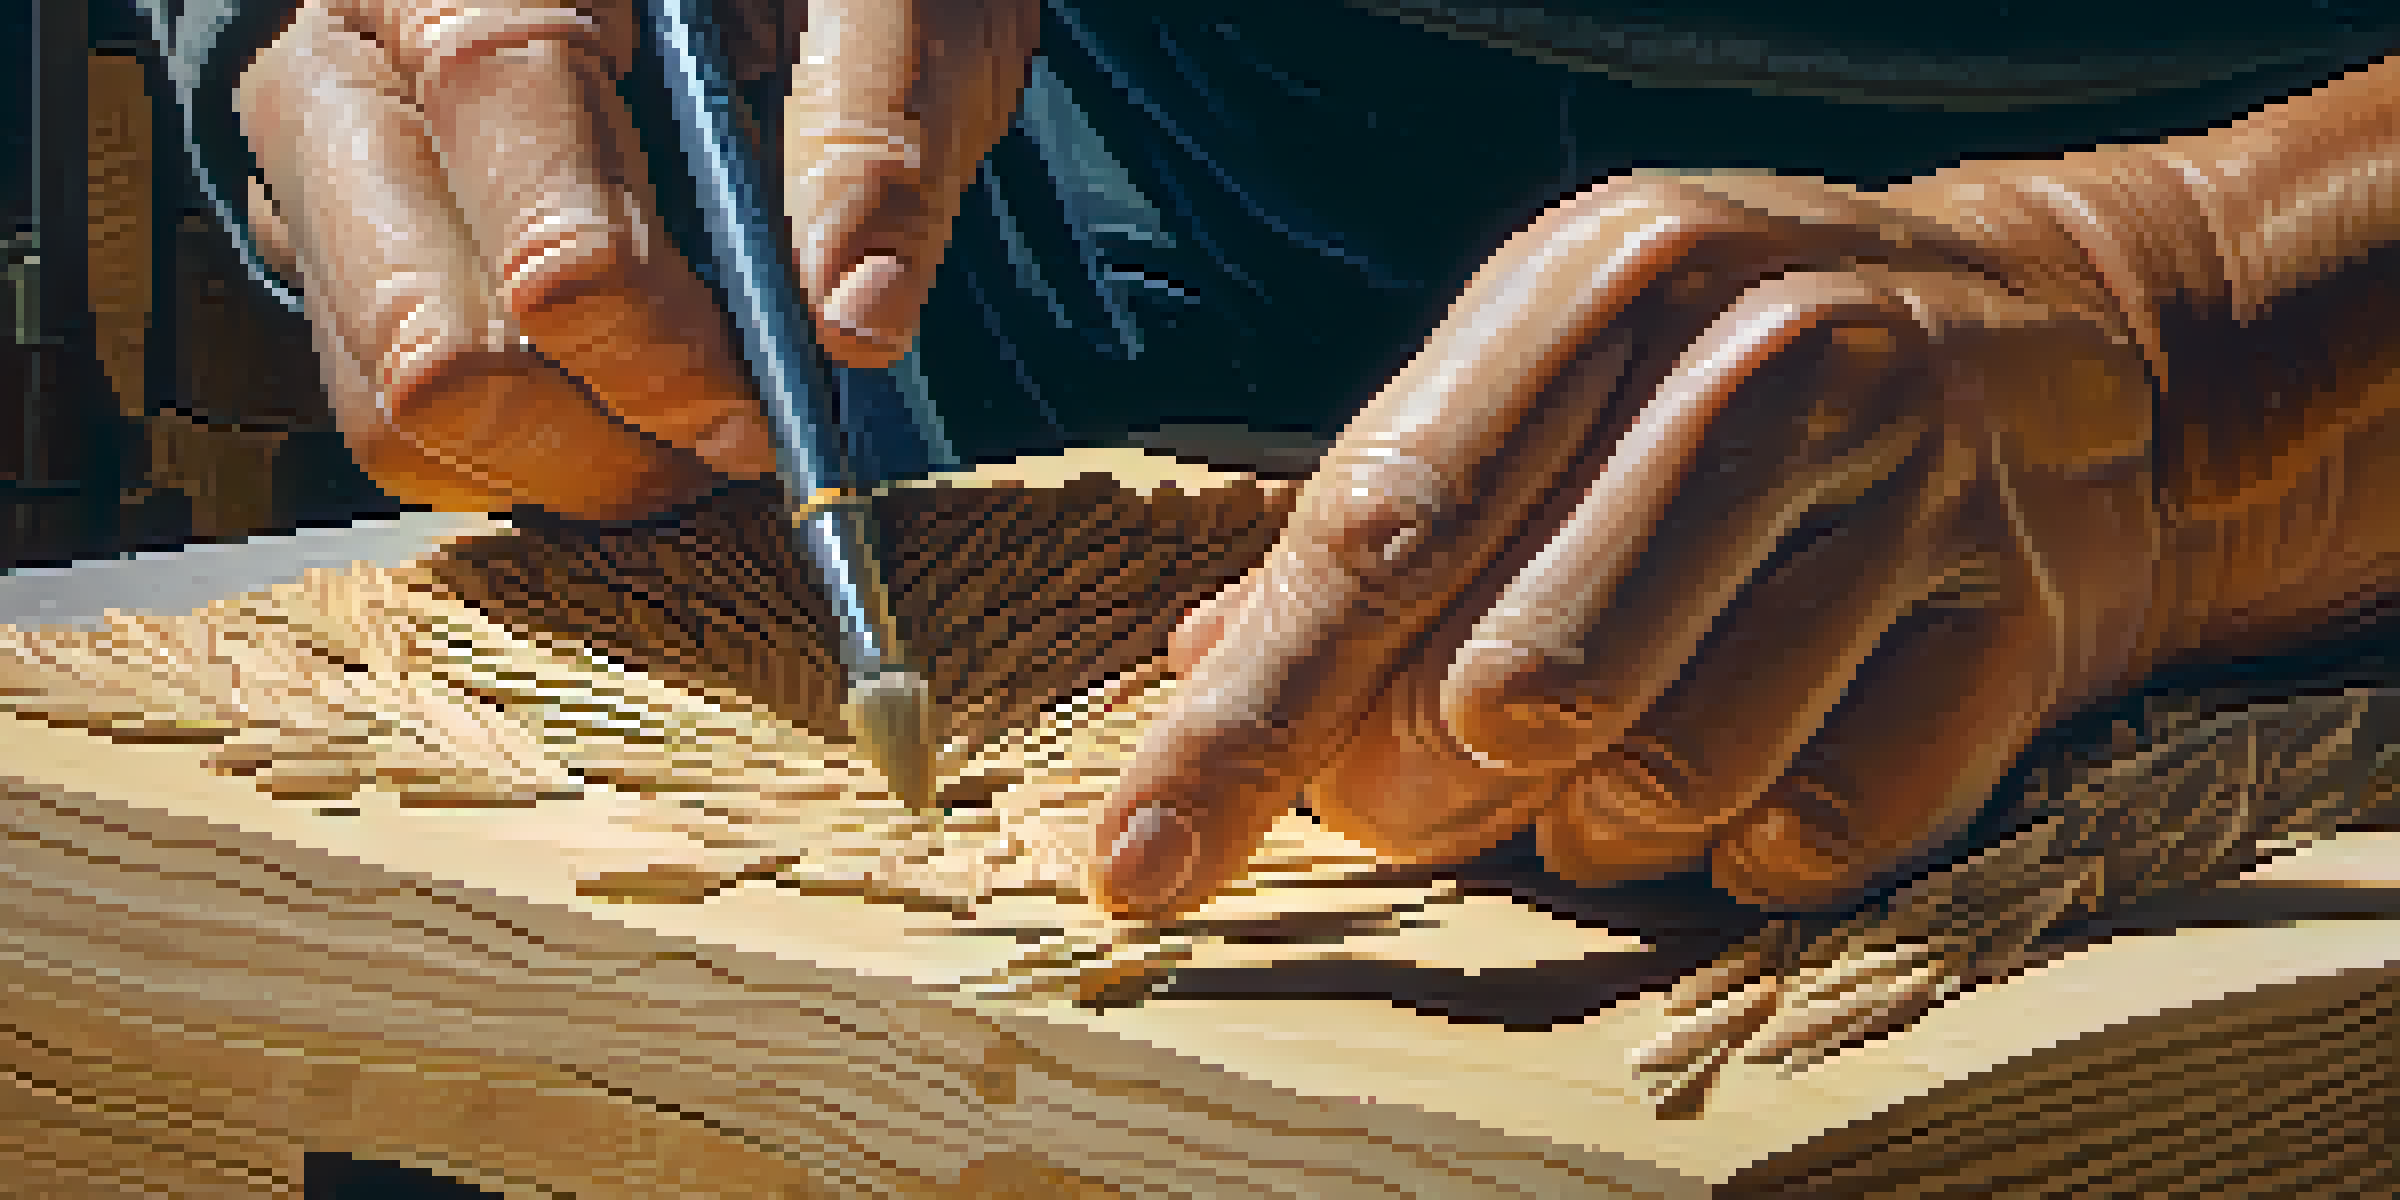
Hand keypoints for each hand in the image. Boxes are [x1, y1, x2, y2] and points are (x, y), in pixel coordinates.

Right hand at [231, 0, 1036, 519]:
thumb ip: (870, 129)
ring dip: (565, 467)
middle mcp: (351, 70)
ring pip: (395, 411)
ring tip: (687, 431)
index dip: (654, 344)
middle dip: (603, 437)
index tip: (758, 410)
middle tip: (731, 442)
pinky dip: (520, 462)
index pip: (535, 212)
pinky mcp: (334, 260)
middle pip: (429, 344)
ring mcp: (323, 174)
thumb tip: (854, 322)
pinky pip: (393, 430)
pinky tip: (622, 412)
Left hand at [1090, 170, 2186, 921]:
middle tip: (1414, 792)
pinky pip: (1816, 832)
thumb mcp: (1552, 366)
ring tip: (1599, 759)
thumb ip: (1381, 508)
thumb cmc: (1733, 369)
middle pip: (1513, 684)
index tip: (1140, 863)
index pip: (1381, 533)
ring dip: (1586, 825)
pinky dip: (1742, 847)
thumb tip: (1202, 665)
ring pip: (1661, 781)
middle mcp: (1766, 357)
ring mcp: (1917, 487)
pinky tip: (1741, 771)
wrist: (2067, 342)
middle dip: (1422, 788)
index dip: (1244, 724)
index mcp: (1606, 276)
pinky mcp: (2022, 619)